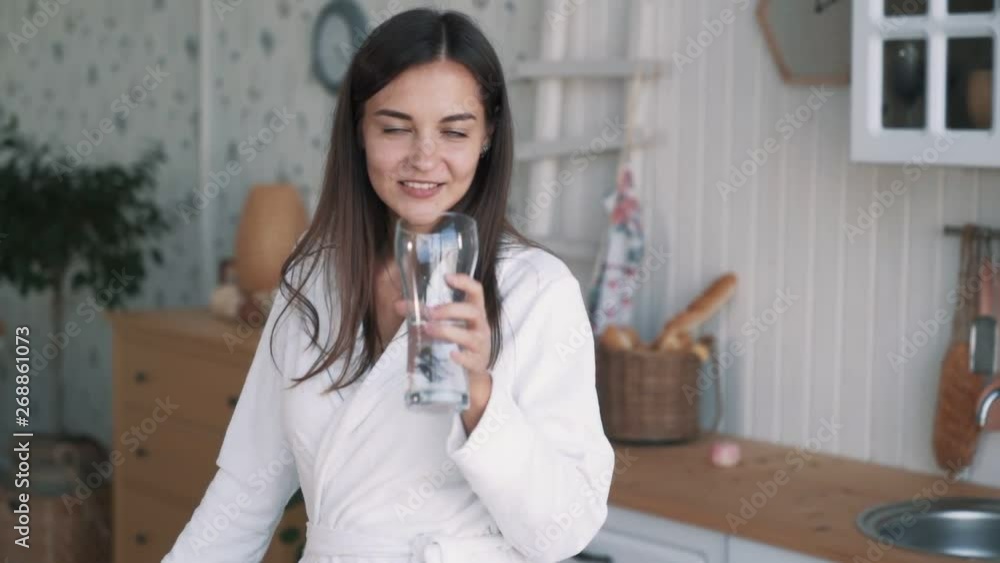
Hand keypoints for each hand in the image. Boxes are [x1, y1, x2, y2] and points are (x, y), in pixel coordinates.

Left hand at [394, 273, 493, 426]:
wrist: (473, 371)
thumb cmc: (458, 341)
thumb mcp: (446, 324)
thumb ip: (424, 314)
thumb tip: (397, 305)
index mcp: (474, 311)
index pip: (476, 291)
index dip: (464, 282)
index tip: (447, 277)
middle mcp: (481, 326)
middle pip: (472, 311)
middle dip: (450, 310)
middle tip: (429, 312)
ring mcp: (481, 345)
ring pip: (470, 336)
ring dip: (448, 331)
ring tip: (428, 329)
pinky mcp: (477, 363)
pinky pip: (471, 359)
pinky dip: (461, 357)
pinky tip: (451, 354)